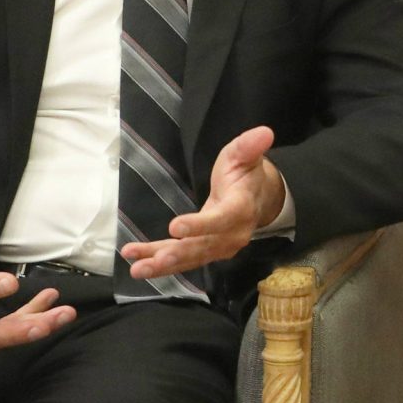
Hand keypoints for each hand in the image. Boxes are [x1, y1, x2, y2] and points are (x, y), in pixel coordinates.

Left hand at [121, 126, 285, 280]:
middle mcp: (232, 234)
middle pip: (203, 247)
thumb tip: (264, 132)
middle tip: (156, 260)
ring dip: (163, 265)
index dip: (199, 225)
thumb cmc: (245, 174)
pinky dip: (160, 263)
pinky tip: (137, 262)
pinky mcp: (206, 251)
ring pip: (190, 258)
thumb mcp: (245, 155)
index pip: (221, 219)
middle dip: (178, 254)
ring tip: (138, 269)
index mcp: (241, 208)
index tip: (175, 227)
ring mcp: (219, 246)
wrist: (258, 198)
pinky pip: (183, 259)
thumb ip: (249, 146)